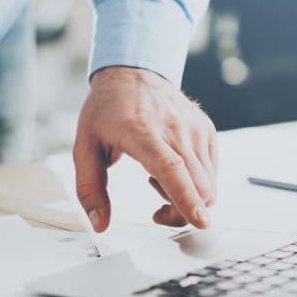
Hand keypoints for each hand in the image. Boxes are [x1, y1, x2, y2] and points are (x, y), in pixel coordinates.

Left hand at [74, 66, 218, 231]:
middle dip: (182, 212)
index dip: (186, 198)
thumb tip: (99, 224)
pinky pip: (211, 172)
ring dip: (187, 197)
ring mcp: (196, 129)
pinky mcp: (206, 131)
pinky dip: (195, 183)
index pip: (172, 169)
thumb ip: (89, 189)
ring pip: (208, 183)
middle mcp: (176, 130)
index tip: (200, 221)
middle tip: (157, 210)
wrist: (132, 72)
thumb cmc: (107, 109)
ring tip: (158, 179)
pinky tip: (172, 168)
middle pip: (198, 185)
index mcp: (143, 133)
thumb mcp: (85, 147)